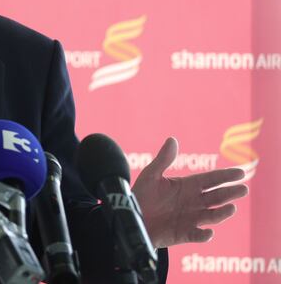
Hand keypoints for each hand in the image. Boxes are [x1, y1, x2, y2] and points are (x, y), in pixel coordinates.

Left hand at [132, 137, 247, 248]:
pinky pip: (196, 235)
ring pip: (212, 215)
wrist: (131, 217)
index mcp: (188, 186)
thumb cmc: (142, 195)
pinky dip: (203, 235)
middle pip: (217, 197)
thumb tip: (173, 139)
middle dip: (230, 193)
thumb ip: (163, 159)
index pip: (211, 180)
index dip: (225, 176)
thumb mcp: (151, 175)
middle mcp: (193, 202)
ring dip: (222, 213)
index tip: (240, 173)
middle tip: (243, 189)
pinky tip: (208, 232)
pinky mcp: (184, 234)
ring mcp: (191, 218)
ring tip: (231, 208)